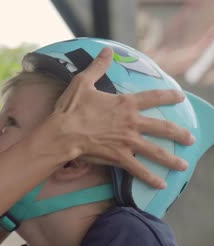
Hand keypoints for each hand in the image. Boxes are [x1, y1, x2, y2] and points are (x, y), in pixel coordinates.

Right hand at [51, 47, 193, 188]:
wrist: (63, 133)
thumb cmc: (71, 108)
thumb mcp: (83, 82)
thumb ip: (98, 67)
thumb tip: (107, 51)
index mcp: (125, 103)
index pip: (153, 97)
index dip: (169, 96)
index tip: (180, 97)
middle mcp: (132, 122)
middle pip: (163, 128)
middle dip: (179, 133)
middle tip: (190, 138)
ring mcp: (128, 141)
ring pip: (156, 151)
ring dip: (171, 159)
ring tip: (184, 165)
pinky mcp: (120, 156)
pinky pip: (138, 169)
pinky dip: (150, 178)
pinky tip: (161, 184)